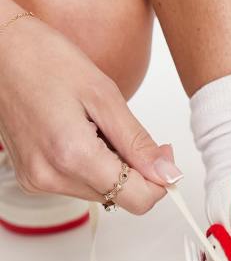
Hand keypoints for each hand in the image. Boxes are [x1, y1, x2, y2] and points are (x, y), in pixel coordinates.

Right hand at [0, 13, 181, 213]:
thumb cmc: (44, 60)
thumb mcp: (105, 96)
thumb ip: (139, 144)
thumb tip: (168, 174)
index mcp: (73, 156)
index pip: (137, 200)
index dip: (159, 181)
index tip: (161, 156)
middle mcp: (52, 177)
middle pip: (120, 198)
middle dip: (134, 170)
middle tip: (123, 129)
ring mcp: (39, 181)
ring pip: (101, 193)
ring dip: (111, 167)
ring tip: (92, 128)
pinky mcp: (33, 179)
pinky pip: (79, 185)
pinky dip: (90, 166)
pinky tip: (78, 136)